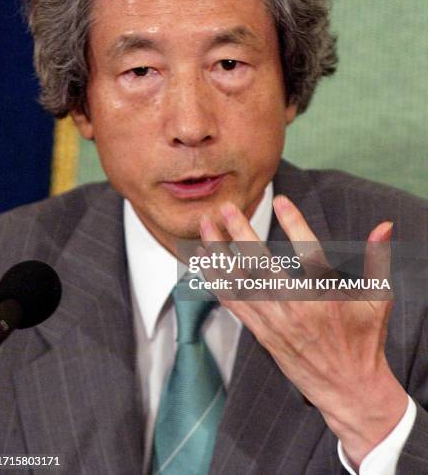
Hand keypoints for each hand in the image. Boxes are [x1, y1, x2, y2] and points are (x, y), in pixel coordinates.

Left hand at [198, 195, 407, 468]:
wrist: (347, 388)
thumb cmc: (365, 340)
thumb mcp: (378, 299)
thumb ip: (377, 259)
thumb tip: (384, 225)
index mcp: (326, 295)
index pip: (308, 251)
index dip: (294, 222)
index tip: (280, 200)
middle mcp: (296, 306)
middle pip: (262, 264)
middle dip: (241, 233)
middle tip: (228, 207)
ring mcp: (275, 321)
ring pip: (240, 282)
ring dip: (220, 253)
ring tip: (205, 228)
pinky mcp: (262, 332)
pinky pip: (233, 303)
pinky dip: (216, 280)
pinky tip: (204, 261)